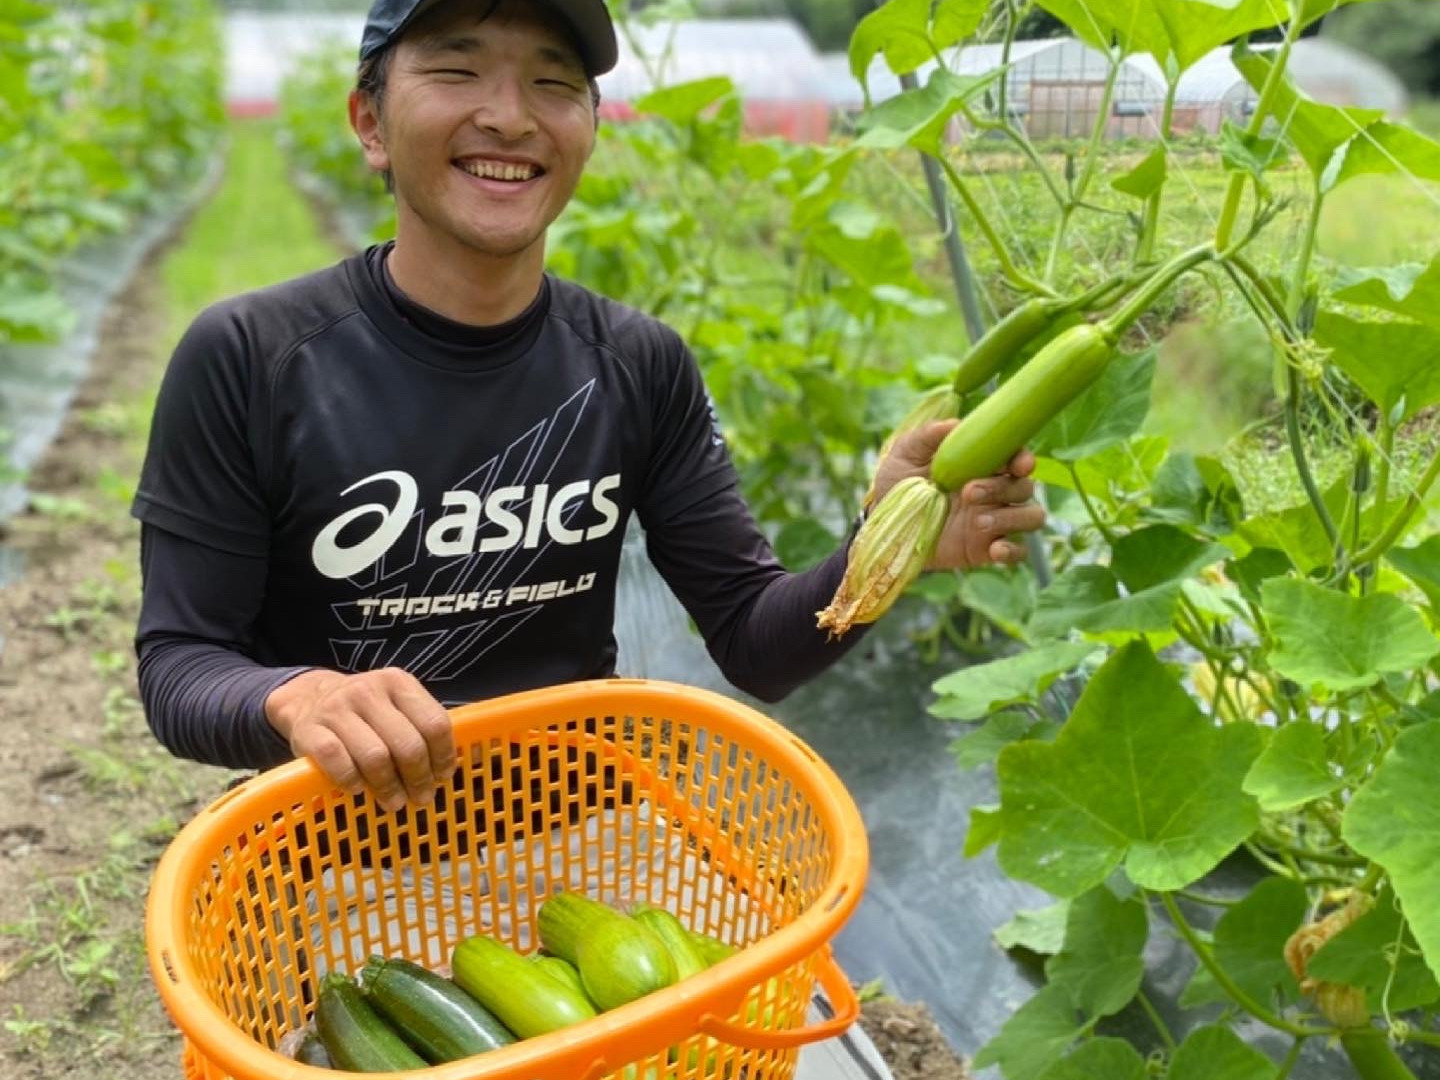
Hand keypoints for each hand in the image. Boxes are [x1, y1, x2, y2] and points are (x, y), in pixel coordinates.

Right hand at [265, 667, 455, 810]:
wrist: (308, 698)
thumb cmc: (364, 711)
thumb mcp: (395, 706)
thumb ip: (421, 727)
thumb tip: (457, 768)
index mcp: (398, 682)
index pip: (434, 722)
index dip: (444, 756)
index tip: (443, 777)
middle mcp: (369, 690)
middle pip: (407, 744)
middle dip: (419, 778)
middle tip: (422, 798)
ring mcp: (337, 708)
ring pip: (375, 757)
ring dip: (388, 787)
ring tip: (394, 803)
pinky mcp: (310, 729)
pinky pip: (338, 762)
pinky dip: (352, 781)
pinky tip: (359, 790)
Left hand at [868, 419, 1045, 569]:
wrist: (882, 523)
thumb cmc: (897, 482)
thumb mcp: (905, 454)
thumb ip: (928, 436)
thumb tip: (953, 424)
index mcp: (981, 465)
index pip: (1016, 457)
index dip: (1024, 459)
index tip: (1018, 463)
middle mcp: (994, 492)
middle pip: (1024, 487)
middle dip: (1002, 488)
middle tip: (968, 492)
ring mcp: (993, 521)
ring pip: (1031, 516)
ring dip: (1012, 518)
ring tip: (977, 522)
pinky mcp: (986, 549)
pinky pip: (1018, 552)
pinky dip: (1014, 551)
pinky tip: (995, 550)